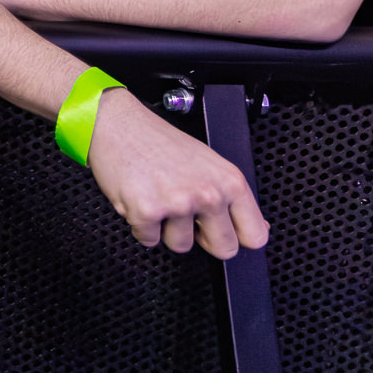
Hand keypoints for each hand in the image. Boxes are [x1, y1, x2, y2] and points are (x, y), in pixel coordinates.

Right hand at [87, 89, 267, 257]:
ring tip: (158, 200)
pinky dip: (140, 225)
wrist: (116, 123)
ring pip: (182, 246)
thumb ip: (231, 196)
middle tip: (187, 219)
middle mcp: (208, 194)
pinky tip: (139, 199)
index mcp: (230, 181)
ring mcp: (178, 204)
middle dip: (204, 239)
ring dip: (166, 230)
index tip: (224, 232)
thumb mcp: (208, 163)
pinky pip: (148, 239)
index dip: (238, 237)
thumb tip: (257, 227)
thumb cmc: (158, 141)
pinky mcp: (147, 211)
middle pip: (224, 249)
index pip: (255, 235)